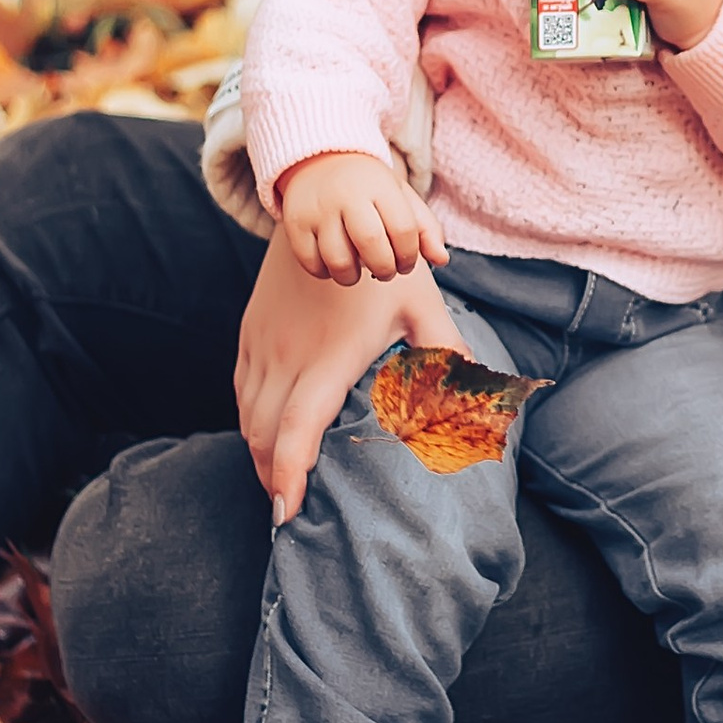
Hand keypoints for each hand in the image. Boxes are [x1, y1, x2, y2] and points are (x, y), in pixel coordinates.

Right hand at [235, 227, 444, 523]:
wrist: (324, 207)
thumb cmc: (381, 262)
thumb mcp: (422, 302)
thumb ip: (449, 351)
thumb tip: (484, 394)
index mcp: (329, 358)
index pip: (296, 429)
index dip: (287, 474)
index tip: (287, 513)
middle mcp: (287, 357)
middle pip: (262, 436)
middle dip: (271, 480)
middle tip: (290, 515)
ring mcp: (262, 345)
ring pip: (245, 417)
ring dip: (258, 457)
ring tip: (278, 488)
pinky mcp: (249, 335)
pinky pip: (239, 391)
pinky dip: (247, 425)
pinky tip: (262, 442)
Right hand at [277, 149, 448, 288]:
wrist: (319, 157)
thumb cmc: (367, 185)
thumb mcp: (400, 196)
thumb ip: (425, 227)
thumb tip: (442, 259)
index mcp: (379, 186)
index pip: (403, 229)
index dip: (409, 256)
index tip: (406, 262)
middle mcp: (347, 195)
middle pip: (371, 245)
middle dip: (385, 269)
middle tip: (386, 271)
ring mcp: (318, 209)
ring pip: (338, 260)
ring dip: (354, 277)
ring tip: (359, 270)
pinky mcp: (295, 223)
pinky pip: (310, 263)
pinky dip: (325, 273)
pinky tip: (335, 265)